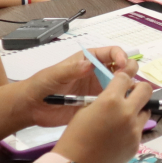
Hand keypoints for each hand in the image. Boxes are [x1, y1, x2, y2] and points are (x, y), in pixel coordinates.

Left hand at [0, 47, 134, 147]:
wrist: (32, 107)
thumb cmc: (41, 85)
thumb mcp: (54, 74)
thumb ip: (71, 69)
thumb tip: (89, 64)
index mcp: (88, 60)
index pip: (111, 53)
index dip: (121, 56)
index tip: (122, 65)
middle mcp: (97, 74)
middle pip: (122, 68)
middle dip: (129, 71)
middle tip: (127, 81)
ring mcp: (98, 90)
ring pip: (122, 86)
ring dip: (129, 88)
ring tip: (129, 96)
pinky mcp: (97, 106)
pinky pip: (114, 103)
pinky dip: (121, 104)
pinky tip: (124, 109)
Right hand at [53, 69, 153, 162]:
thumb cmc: (74, 137)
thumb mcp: (85, 111)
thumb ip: (103, 101)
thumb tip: (115, 97)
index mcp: (110, 100)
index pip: (125, 77)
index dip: (121, 79)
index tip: (119, 83)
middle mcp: (127, 112)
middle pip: (146, 90)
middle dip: (139, 89)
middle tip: (130, 95)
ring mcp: (134, 130)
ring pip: (146, 111)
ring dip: (137, 110)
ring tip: (123, 118)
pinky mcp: (136, 144)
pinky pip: (139, 131)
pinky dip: (131, 129)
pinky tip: (118, 137)